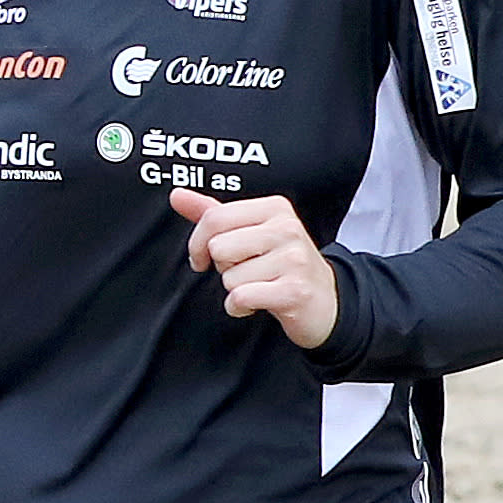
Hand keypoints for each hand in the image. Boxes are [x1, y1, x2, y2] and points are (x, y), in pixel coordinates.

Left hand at [172, 185, 341, 348]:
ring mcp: (294, 260)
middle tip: (247, 271)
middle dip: (223, 267)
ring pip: (229, 277)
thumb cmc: (281, 264)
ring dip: (236, 289)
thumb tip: (177, 195)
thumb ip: (212, 214)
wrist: (326, 300)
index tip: (202, 257)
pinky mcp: (295, 291)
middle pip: (218, 248)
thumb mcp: (249, 232)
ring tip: (260, 285)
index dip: (198, 243)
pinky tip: (259, 302)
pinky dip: (240, 307)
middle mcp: (287, 229)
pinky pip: (241, 297)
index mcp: (274, 208)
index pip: (214, 218)